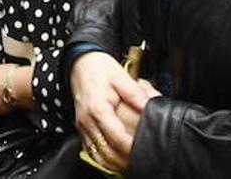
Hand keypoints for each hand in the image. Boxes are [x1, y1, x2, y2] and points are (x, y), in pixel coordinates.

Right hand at [71, 52, 155, 173]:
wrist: (80, 63)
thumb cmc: (99, 69)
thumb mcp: (120, 76)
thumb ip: (136, 93)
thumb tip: (150, 105)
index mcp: (97, 108)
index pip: (116, 136)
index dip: (131, 147)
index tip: (145, 150)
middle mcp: (87, 120)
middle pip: (106, 151)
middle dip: (123, 161)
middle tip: (141, 162)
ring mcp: (83, 126)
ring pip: (97, 155)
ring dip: (113, 163)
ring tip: (130, 165)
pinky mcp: (82, 129)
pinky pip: (90, 151)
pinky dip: (103, 160)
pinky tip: (115, 161)